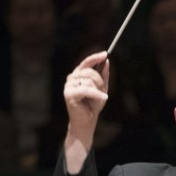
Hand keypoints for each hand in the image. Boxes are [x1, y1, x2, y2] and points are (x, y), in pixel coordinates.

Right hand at [63, 52, 109, 172]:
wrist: (87, 121)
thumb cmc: (93, 105)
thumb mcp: (102, 88)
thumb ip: (103, 75)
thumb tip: (106, 62)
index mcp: (78, 75)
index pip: (86, 62)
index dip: (95, 57)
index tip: (105, 54)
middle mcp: (71, 78)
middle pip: (89, 72)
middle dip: (100, 81)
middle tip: (103, 91)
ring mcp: (69, 85)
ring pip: (89, 80)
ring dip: (98, 89)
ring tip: (99, 98)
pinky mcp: (69, 94)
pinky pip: (86, 89)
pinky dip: (96, 94)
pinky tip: (104, 97)